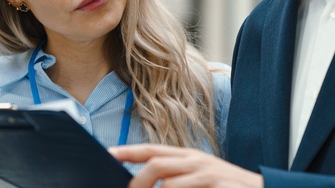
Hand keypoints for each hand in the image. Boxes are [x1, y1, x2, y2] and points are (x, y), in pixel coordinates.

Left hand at [108, 144, 262, 187]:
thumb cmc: (226, 186)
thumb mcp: (200, 175)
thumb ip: (176, 175)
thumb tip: (147, 182)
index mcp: (188, 156)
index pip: (152, 150)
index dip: (128, 151)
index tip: (108, 154)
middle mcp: (196, 161)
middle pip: (156, 165)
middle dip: (138, 182)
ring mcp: (208, 174)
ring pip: (170, 184)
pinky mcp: (219, 187)